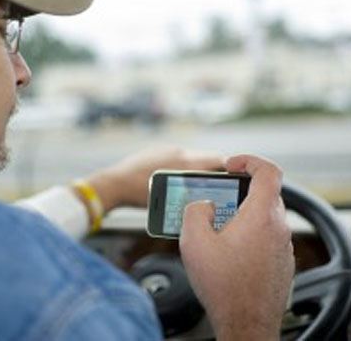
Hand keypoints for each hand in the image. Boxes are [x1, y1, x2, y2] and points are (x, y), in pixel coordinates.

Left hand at [84, 146, 223, 211]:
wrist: (113, 184)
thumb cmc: (139, 195)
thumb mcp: (171, 200)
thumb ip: (191, 195)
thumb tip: (205, 200)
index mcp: (184, 162)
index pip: (217, 160)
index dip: (229, 167)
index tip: (236, 174)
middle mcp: (178, 152)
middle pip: (206, 157)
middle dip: (215, 168)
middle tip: (222, 180)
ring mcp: (166, 149)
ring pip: (190, 156)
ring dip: (197, 166)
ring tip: (199, 181)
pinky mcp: (156, 151)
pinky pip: (176, 156)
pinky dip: (182, 165)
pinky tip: (178, 177)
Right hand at [179, 155, 294, 340]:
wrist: (245, 324)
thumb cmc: (223, 286)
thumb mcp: (193, 241)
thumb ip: (195, 211)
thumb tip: (203, 205)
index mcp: (260, 216)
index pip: (268, 171)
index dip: (249, 160)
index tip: (231, 165)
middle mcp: (277, 228)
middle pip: (263, 194)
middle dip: (237, 193)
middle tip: (215, 202)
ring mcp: (282, 247)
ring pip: (263, 217)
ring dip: (241, 216)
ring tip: (216, 230)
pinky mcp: (280, 263)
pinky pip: (266, 237)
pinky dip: (248, 235)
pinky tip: (227, 252)